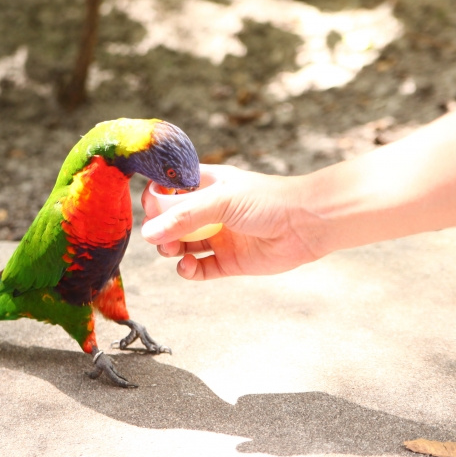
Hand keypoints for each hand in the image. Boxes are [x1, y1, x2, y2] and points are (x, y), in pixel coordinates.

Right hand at [140, 164, 322, 279]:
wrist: (307, 224)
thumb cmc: (268, 200)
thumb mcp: (221, 200)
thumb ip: (184, 216)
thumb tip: (148, 233)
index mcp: (207, 186)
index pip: (169, 191)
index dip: (156, 200)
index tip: (151, 209)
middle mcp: (210, 211)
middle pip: (171, 222)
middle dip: (160, 230)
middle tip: (160, 237)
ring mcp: (219, 237)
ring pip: (182, 247)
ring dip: (171, 250)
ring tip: (173, 251)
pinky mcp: (229, 261)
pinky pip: (199, 269)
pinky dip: (188, 271)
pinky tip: (188, 267)